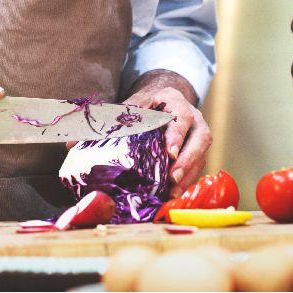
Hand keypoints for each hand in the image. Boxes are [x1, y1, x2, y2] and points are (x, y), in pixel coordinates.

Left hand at [123, 70, 210, 195]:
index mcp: (174, 100)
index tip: (170, 152)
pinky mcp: (197, 151)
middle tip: (172, 177)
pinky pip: (197, 166)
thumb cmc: (141, 107)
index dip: (178, 134)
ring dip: (188, 174)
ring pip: (202, 154)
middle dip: (188, 159)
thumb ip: (119, 120)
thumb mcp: (130, 107)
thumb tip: (90, 141)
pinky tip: (172, 193)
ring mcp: (197, 134)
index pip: (182, 115)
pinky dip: (186, 181)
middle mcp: (193, 117)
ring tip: (172, 192)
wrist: (157, 103)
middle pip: (201, 137)